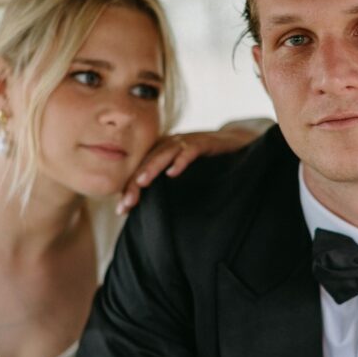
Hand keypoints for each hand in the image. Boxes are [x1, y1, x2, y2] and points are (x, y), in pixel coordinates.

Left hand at [118, 127, 260, 214]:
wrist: (236, 143)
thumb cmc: (206, 162)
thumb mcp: (182, 176)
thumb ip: (165, 189)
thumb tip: (146, 215)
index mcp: (161, 151)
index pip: (139, 170)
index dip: (129, 189)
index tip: (121, 211)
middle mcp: (170, 144)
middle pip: (147, 162)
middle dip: (134, 183)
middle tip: (126, 202)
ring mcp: (186, 141)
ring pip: (164, 153)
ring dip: (152, 168)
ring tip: (141, 183)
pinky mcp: (204, 142)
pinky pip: (190, 150)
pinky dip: (181, 160)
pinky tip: (173, 173)